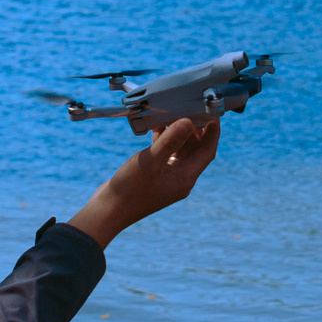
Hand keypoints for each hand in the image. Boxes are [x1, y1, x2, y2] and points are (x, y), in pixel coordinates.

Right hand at [65, 117, 221, 248]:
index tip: (211, 112)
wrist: (109, 211)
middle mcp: (180, 179)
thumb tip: (188, 121)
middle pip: (195, 150)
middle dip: (194, 130)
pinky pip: (165, 156)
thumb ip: (170, 140)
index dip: (212, 131)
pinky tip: (155, 129)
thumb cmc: (130, 189)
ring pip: (180, 152)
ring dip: (177, 135)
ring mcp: (167, 179)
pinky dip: (163, 142)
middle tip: (189, 109)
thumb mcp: (151, 160)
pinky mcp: (155, 177)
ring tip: (172, 115)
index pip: (207, 151)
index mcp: (185, 178)